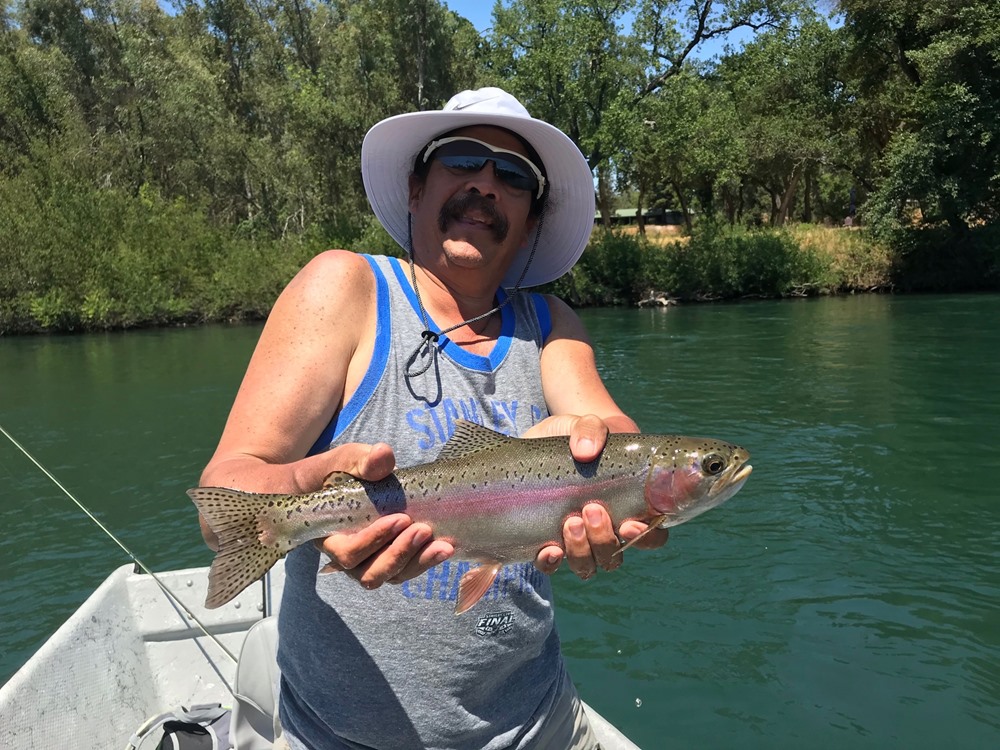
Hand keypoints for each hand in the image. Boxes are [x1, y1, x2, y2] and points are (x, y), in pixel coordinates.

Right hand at [315, 442, 454, 588]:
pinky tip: (445, 547)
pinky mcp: (393, 561)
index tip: (400, 518)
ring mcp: (372, 563)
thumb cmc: (345, 473)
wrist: (353, 483)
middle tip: (423, 529)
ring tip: (442, 546)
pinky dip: (426, 562)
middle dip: (399, 553)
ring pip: (392, 576)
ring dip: (417, 562)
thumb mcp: (350, 461)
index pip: (349, 553)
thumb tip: (383, 454)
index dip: (373, 540)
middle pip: (371, 573)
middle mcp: (350, 559)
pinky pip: (407, 570)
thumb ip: (363, 461)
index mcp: (332, 538)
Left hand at [532, 415, 668, 578]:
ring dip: (582, 551)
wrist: (546, 438)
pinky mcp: (545, 537)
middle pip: (615, 556)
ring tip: (570, 522)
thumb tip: (584, 451)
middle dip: (605, 540)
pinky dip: (552, 563)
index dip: (646, 538)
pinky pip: (552, 565)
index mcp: (630, 506)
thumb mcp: (587, 424)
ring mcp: (576, 537)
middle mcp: (605, 529)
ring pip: (589, 565)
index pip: (652, 535)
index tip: (630, 523)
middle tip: (592, 509)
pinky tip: (549, 550)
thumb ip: (591, 430)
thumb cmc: (580, 435)